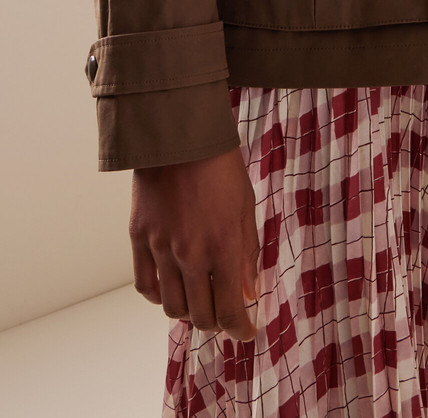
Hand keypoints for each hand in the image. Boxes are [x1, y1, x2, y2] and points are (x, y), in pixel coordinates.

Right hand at [129, 146, 259, 341]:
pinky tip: (171, 288)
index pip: (229, 310)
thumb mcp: (246, 207)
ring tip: (198, 301)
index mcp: (221, 246)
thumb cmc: (220, 166)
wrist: (179, 135)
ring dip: (187, 312)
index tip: (246, 331)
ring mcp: (160, 248)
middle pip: (199, 315)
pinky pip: (145, 285)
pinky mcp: (138, 237)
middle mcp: (189, 254)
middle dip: (215, 322)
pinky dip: (158, 296)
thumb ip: (247, 254)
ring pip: (170, 306)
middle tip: (224, 315)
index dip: (239, 329)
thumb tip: (250, 292)